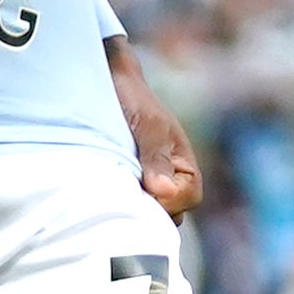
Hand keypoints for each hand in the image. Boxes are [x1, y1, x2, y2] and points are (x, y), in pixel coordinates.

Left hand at [109, 42, 202, 220]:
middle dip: (151, 208)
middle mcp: (169, 178)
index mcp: (184, 163)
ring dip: (133, 206)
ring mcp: (147, 183)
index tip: (145, 189)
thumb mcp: (148, 125)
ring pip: (150, 212)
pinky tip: (103, 194)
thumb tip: (163, 192)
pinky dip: (119, 203)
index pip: (190, 197)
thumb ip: (157, 158)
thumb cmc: (133, 98)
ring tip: (112, 190)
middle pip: (171, 211)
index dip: (170, 200)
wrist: (107, 81)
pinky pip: (129, 205)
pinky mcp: (125, 184)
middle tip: (124, 192)